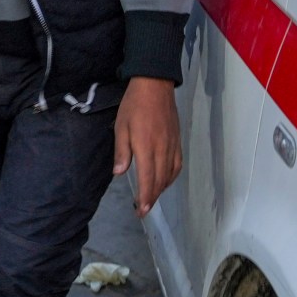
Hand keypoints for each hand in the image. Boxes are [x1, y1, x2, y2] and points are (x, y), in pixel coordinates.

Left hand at [114, 77, 182, 214]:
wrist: (155, 86)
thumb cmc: (133, 105)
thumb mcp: (121, 127)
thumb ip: (122, 152)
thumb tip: (119, 173)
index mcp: (146, 147)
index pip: (147, 179)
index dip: (145, 197)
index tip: (142, 211)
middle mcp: (162, 150)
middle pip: (159, 181)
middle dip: (152, 198)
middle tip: (144, 210)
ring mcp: (172, 146)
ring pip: (169, 175)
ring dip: (161, 189)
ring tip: (151, 197)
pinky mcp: (177, 141)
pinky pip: (177, 165)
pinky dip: (171, 177)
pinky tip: (165, 180)